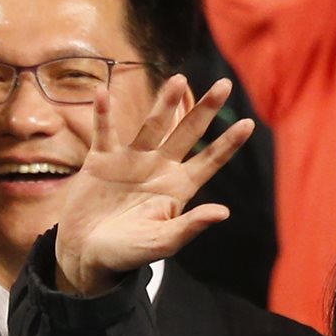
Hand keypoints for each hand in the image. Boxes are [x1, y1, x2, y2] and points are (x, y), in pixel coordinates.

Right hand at [54, 76, 253, 295]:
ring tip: (178, 79)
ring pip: (152, 126)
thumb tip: (224, 212)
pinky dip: (102, 114)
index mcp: (179, 187)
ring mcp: (131, 161)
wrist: (86, 256)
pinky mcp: (101, 161)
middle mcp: (160, 168)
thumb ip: (190, 226)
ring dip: (164, 103)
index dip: (228, 143)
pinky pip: (104, 132)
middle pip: (187, 133)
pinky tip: (102, 93)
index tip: (249, 123)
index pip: (210, 160)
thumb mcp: (162, 242)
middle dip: (205, 110)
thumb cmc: (128, 253)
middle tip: (225, 84)